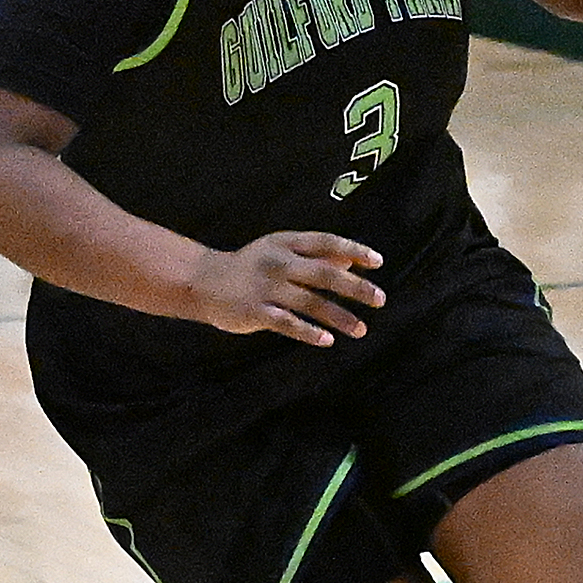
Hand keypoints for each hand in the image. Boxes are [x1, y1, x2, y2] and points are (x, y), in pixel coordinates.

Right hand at [187, 231, 385, 346]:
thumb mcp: (280, 252)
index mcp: (286, 244)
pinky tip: (327, 340)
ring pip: (310, 302)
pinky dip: (308, 332)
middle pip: (323, 274)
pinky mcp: (256, 311)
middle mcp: (278, 263)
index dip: (353, 250)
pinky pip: (287, 323)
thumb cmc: (249, 266)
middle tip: (379, 299)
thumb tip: (351, 263)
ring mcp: (267, 288)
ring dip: (338, 316)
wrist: (203, 280)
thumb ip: (314, 257)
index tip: (377, 262)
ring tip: (360, 329)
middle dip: (355, 287)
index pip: (326, 242)